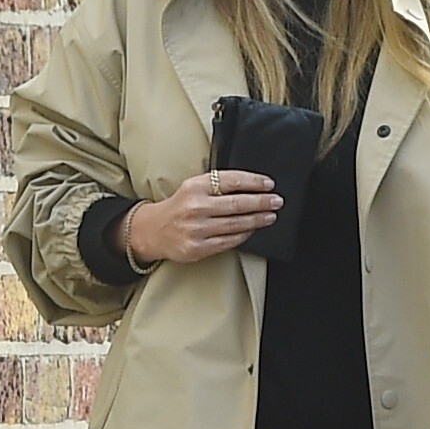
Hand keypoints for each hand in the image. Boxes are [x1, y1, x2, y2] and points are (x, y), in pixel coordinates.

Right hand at [114, 170, 281, 264]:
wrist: (152, 231)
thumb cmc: (179, 207)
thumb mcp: (193, 187)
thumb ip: (217, 185)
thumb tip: (251, 186)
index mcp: (195, 187)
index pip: (231, 181)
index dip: (254, 182)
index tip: (269, 185)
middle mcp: (195, 207)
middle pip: (237, 204)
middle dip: (262, 202)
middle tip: (277, 201)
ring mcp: (197, 229)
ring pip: (236, 224)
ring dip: (257, 220)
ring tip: (271, 216)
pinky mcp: (198, 248)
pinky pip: (229, 241)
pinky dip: (244, 235)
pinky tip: (253, 229)